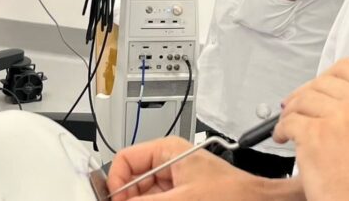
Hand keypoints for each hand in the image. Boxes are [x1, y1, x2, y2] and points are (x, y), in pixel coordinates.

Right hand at [107, 137, 266, 199]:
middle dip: (128, 198)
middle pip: (131, 182)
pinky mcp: (182, 196)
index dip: (115, 183)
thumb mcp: (181, 199)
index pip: (125, 159)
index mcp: (167, 151)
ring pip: (144, 195)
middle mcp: (169, 164)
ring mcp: (175, 182)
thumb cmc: (233, 194)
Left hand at [274, 59, 348, 200]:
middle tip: (295, 107)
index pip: (347, 68)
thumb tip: (322, 94)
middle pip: (320, 82)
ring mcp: (337, 116)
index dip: (326, 76)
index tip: (317, 86)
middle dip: (303, 95)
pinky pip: (288, 122)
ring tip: (290, 127)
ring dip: (291, 114)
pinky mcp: (314, 133)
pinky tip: (283, 138)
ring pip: (301, 100)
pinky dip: (280, 130)